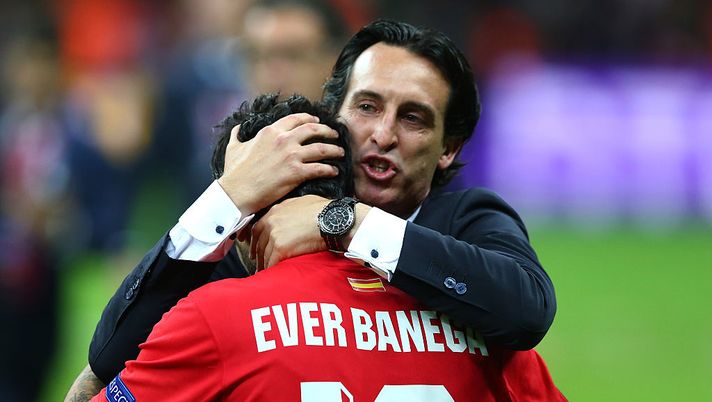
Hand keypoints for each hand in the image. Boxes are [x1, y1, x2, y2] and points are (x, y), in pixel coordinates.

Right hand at [217, 114, 343, 214]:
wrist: (237, 192)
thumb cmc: (234, 172)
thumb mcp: (234, 148)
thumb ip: (237, 135)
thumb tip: (236, 129)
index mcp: (270, 132)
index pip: (296, 119)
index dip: (310, 118)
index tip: (317, 121)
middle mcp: (283, 140)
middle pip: (313, 129)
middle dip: (327, 131)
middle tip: (334, 134)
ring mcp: (291, 156)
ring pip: (322, 148)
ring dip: (334, 150)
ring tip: (340, 152)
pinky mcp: (296, 173)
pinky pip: (320, 168)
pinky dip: (330, 169)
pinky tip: (334, 171)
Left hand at [249, 195, 329, 270]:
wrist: (332, 219)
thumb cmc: (323, 210)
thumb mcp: (303, 202)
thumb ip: (291, 209)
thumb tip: (292, 214)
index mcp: (276, 212)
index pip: (258, 229)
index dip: (255, 241)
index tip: (255, 249)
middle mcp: (272, 223)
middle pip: (259, 243)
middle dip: (258, 255)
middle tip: (258, 264)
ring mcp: (275, 235)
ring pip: (265, 255)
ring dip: (264, 265)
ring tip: (266, 273)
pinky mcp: (281, 248)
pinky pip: (272, 262)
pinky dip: (272, 270)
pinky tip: (273, 276)